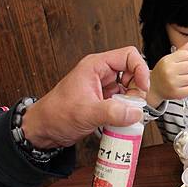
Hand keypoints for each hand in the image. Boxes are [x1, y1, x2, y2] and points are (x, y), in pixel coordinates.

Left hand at [22, 46, 149, 148]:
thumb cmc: (56, 114)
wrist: (44, 130)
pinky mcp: (105, 101)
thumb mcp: (86, 112)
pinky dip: (127, 111)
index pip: (128, 56)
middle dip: (137, 89)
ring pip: (130, 88)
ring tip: (125, 114)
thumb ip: (113, 112)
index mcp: (96, 66)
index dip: (140, 69)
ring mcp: (104, 87)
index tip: (143, 87)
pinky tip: (120, 120)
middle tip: (133, 104)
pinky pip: (124, 102)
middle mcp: (101, 74)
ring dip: (132, 102)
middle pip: (133, 72)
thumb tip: (135, 112)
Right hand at [148, 41, 187, 106]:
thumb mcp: (169, 60)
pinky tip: (182, 87)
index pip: (186, 55)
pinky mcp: (176, 94)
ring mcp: (172, 83)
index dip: (185, 59)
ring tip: (180, 81)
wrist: (153, 90)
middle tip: (180, 74)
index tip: (179, 64)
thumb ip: (181, 52)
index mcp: (166, 61)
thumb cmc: (162, 73)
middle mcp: (168, 71)